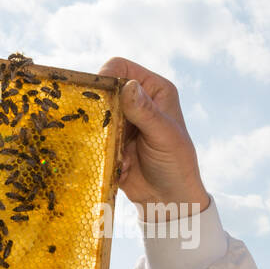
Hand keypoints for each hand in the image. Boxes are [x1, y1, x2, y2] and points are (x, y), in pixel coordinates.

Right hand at [98, 57, 208, 219]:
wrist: (169, 200)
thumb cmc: (176, 164)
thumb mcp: (164, 136)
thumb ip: (145, 112)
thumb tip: (128, 86)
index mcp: (154, 90)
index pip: (121, 68)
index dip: (106, 76)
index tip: (98, 96)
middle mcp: (136, 101)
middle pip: (103, 91)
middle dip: (100, 109)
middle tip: (103, 129)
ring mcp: (121, 122)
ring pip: (94, 116)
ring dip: (101, 134)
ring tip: (117, 151)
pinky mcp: (109, 141)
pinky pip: (92, 138)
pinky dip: (101, 151)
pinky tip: (121, 166)